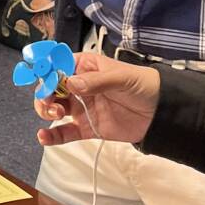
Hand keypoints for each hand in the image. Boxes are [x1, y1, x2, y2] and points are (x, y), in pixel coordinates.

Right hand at [36, 49, 160, 147]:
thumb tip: (70, 83)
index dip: (47, 73)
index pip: (58, 67)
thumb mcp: (121, 78)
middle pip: (51, 89)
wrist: (161, 113)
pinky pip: (65, 132)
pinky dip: (53, 136)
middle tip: (50, 103)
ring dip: (46, 111)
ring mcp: (81, 108)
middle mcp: (78, 86)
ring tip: (55, 115)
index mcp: (85, 67)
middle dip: (45, 95)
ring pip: (54, 109)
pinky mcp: (86, 128)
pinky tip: (44, 137)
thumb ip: (96, 81)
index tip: (44, 81)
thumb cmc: (143, 86)